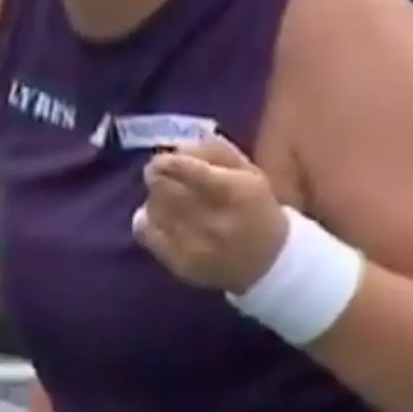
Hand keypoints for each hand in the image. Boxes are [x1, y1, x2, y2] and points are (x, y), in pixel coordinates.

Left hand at [133, 136, 286, 293]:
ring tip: (169, 200)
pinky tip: (163, 219)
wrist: (268, 263)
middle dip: (158, 177)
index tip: (163, 160)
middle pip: (162, 186)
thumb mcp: (248, 171)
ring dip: (156, 198)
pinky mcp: (180, 264)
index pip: (184, 169)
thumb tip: (178, 147)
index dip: (166, 161)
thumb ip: (213, 151)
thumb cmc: (256, 207)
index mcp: (235, 192)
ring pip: (152, 207)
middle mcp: (214, 220)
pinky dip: (147, 220)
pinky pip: (145, 232)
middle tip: (162, 176)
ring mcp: (195, 246)